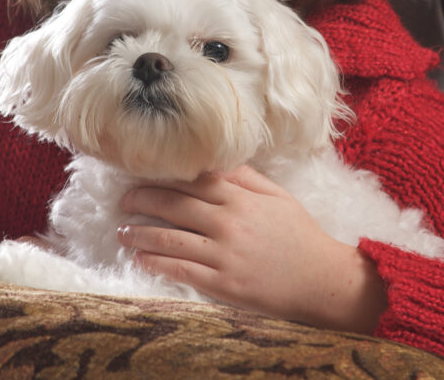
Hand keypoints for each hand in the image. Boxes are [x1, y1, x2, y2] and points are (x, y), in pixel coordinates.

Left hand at [117, 165, 387, 331]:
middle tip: (123, 202)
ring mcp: (224, 254)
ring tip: (122, 233)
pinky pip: (181, 270)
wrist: (322, 280)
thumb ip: (245, 177)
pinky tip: (142, 260)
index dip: (161, 178)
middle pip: (174, 206)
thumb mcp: (277, 196)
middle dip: (142, 201)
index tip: (141, 176)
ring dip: (140, 235)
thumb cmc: (299, 235)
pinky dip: (157, 263)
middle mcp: (228, 222)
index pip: (191, 181)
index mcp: (240, 198)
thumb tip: (215, 160)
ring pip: (170, 239)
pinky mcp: (223, 283)